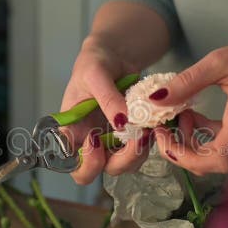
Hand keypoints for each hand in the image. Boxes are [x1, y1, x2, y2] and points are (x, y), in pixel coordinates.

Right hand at [61, 39, 154, 183]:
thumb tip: (123, 123)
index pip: (73, 164)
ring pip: (125, 164)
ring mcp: (112, 142)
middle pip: (102, 170)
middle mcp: (91, 143)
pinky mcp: (132, 137)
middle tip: (136, 136)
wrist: (116, 56)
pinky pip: (142, 149)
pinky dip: (150, 141)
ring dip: (138, 151)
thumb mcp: (95, 74)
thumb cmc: (95, 63)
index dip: (87, 163)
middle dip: (121, 159)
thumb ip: (107, 98)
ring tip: (147, 127)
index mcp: (73, 132)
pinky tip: (154, 123)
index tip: (96, 138)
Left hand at [151, 31, 227, 174]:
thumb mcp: (221, 61)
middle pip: (213, 164)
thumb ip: (187, 81)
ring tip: (182, 113)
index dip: (185, 157)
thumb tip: (155, 99)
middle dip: (183, 150)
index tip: (163, 136)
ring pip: (217, 158)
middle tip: (165, 126)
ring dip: (192, 142)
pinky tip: (196, 115)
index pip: (217, 159)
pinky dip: (205, 137)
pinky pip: (225, 148)